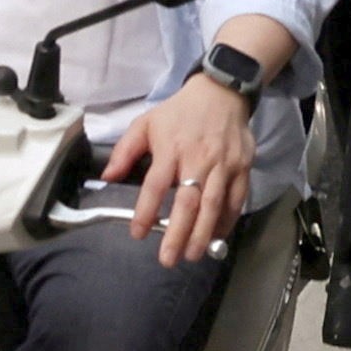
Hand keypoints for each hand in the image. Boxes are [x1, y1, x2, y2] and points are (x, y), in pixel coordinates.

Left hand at [104, 67, 264, 266]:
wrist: (221, 93)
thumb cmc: (180, 112)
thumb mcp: (145, 123)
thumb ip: (125, 151)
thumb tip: (108, 177)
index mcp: (171, 148)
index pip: (156, 184)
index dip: (146, 211)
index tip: (138, 233)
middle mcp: (198, 159)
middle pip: (188, 201)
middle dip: (178, 234)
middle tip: (168, 258)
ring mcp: (223, 165)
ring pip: (213, 205)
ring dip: (202, 233)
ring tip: (191, 255)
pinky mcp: (242, 167)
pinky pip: (236, 200)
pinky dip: (227, 221)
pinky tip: (216, 236)